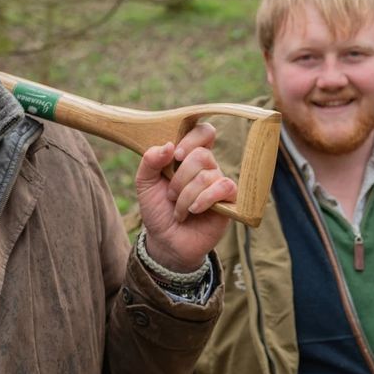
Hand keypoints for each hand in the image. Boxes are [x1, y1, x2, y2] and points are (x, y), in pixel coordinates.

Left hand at [135, 123, 235, 272]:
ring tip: (178, 210)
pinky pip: (224, 187)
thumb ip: (150, 160)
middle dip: (180, 178)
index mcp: (189, 157)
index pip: (203, 132)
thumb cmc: (157, 209)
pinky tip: (194, 210)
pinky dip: (204, 199)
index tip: (176, 154)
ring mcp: (219, 183)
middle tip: (170, 195)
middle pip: (202, 154)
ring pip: (207, 175)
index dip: (192, 138)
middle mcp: (207, 167)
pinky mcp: (228, 201)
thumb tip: (169, 145)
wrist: (165, 241)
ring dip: (186, 196)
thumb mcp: (145, 183)